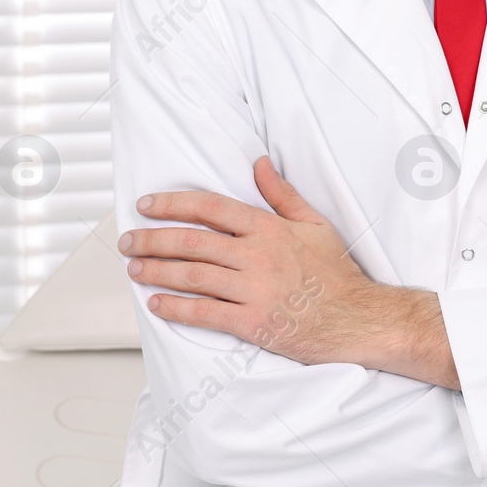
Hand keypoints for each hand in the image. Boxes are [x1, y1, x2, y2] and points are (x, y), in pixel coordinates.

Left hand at [119, 156, 457, 387]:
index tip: (146, 205)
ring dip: (156, 271)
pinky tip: (157, 304)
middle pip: (191, 242)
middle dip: (152, 240)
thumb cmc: (337, 273)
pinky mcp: (254, 323)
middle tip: (127, 241)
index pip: (209, 208)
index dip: (172, 204)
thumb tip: (258, 163)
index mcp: (268, 228)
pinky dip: (177, 308)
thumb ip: (281, 194)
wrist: (359, 319)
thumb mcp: (314, 223)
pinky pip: (206, 313)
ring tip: (134, 269)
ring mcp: (254, 290)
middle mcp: (257, 256)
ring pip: (192, 276)